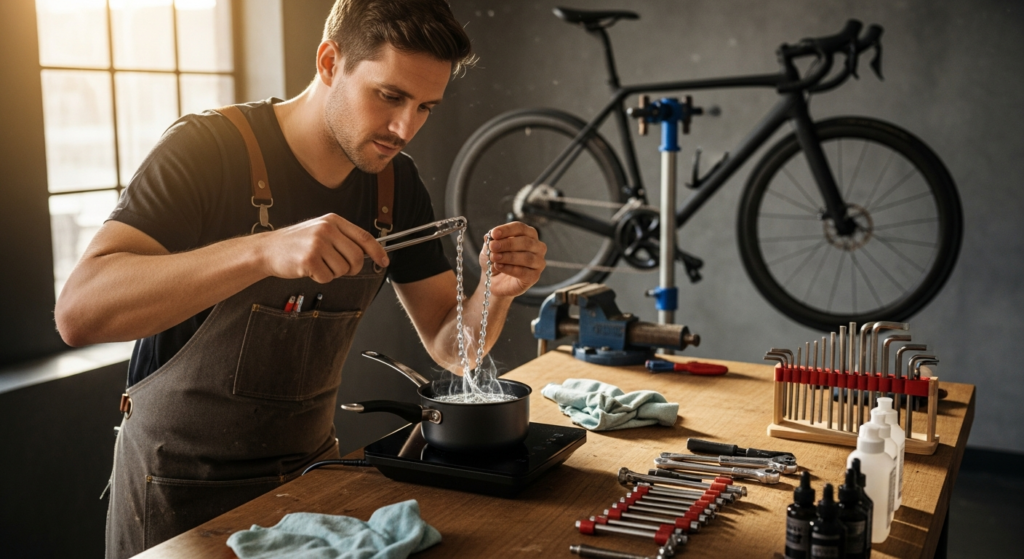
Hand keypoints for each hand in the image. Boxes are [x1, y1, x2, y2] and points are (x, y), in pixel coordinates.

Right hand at [258, 214, 388, 281]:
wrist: (267, 250)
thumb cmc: (296, 243)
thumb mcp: (320, 231)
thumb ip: (342, 238)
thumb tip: (368, 252)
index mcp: (332, 221)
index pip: (364, 237)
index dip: (377, 251)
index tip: (384, 261)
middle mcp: (326, 229)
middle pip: (357, 257)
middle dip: (352, 269)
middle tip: (340, 269)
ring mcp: (317, 244)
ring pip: (343, 269)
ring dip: (333, 273)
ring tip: (318, 264)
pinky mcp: (309, 259)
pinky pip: (327, 278)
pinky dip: (320, 278)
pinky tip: (308, 269)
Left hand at [479, 222, 545, 297]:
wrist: (494, 280)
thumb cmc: (496, 260)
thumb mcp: (490, 248)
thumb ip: (492, 240)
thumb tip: (491, 235)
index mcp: (528, 234)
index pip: (520, 228)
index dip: (507, 230)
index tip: (494, 234)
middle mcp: (537, 247)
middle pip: (526, 242)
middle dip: (508, 244)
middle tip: (493, 246)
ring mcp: (538, 262)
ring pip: (527, 257)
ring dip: (508, 257)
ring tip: (494, 258)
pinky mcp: (534, 276)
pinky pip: (524, 272)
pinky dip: (510, 269)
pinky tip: (499, 266)